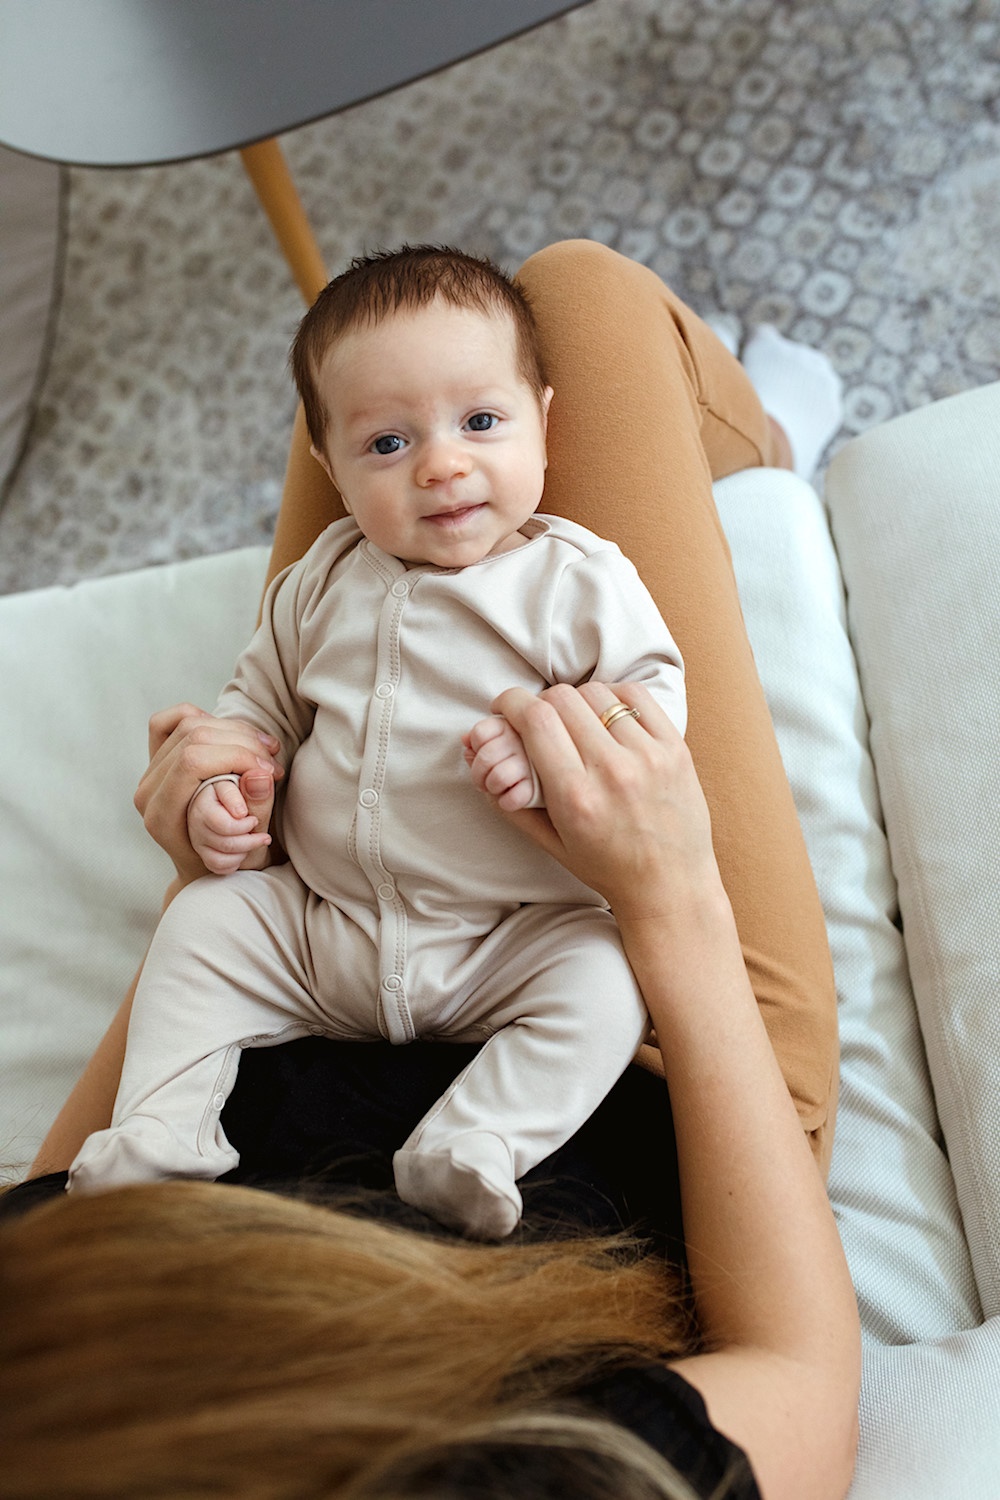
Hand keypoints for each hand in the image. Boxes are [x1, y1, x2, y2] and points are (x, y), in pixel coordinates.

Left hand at [135, 704, 283, 885]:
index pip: (193, 761)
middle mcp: (148, 791)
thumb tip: (260, 774)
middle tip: (272, 760)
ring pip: (187, 722)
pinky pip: (171, 720)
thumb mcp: (247, 847)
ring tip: (264, 749)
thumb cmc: (227, 862)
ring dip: (234, 729)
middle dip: (241, 741)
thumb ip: (256, 809)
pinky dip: (204, 717)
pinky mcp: (158, 758)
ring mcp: (150, 772)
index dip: (236, 755)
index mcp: (160, 815)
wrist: (204, 867)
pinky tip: (231, 736)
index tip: (269, 769)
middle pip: (192, 735)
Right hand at [188, 777, 273, 875]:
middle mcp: (198, 808)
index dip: (242, 815)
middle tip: (260, 829)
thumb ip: (259, 788)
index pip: (223, 799)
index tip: (253, 819)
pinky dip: (235, 862)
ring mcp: (196, 830)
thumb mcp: (258, 794)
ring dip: (245, 848)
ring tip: (255, 839)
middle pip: (224, 828)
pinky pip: (217, 863)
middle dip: (249, 835)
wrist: (249, 822)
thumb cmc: (253, 802)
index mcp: (211, 786)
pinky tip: (242, 851)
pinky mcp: (199, 848)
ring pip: (221, 848)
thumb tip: (261, 777)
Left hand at [463, 715, 538, 810]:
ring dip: (492, 788)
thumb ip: (483, 739)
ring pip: (497, 777)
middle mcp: (525, 740)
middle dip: (478, 774)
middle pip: (485, 757)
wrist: (557, 779)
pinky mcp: (541, 787)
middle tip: (483, 780)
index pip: (479, 732)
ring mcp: (534, 763)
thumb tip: (465, 740)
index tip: (482, 755)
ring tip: (497, 788)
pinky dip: (507, 802)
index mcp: (513, 725)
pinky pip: (513, 798)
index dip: (475, 748)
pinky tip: (510, 799)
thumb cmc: (523, 757)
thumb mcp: (502, 741)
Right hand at [489, 681, 720, 922]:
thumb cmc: (608, 869)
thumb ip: (512, 803)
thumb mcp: (551, 844)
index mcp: (575, 797)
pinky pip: (637, 696)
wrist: (671, 887)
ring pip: (597, 693)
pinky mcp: (675, 748)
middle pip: (561, 699)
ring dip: (577, 701)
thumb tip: (481, 759)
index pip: (534, 719)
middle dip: (541, 703)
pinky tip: (609, 717)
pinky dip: (616, 697)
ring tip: (576, 721)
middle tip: (539, 718)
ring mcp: (648, 756)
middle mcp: (612, 771)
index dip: (511, 703)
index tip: (505, 707)